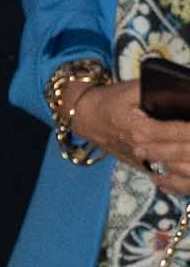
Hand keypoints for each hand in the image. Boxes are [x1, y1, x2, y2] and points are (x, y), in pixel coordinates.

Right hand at [71, 78, 189, 187]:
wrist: (86, 118)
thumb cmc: (110, 101)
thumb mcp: (132, 89)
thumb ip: (157, 90)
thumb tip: (181, 92)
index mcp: (143, 129)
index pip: (181, 131)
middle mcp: (144, 149)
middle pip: (183, 153)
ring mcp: (142, 161)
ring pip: (176, 170)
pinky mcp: (141, 166)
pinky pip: (166, 177)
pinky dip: (182, 175)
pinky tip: (188, 168)